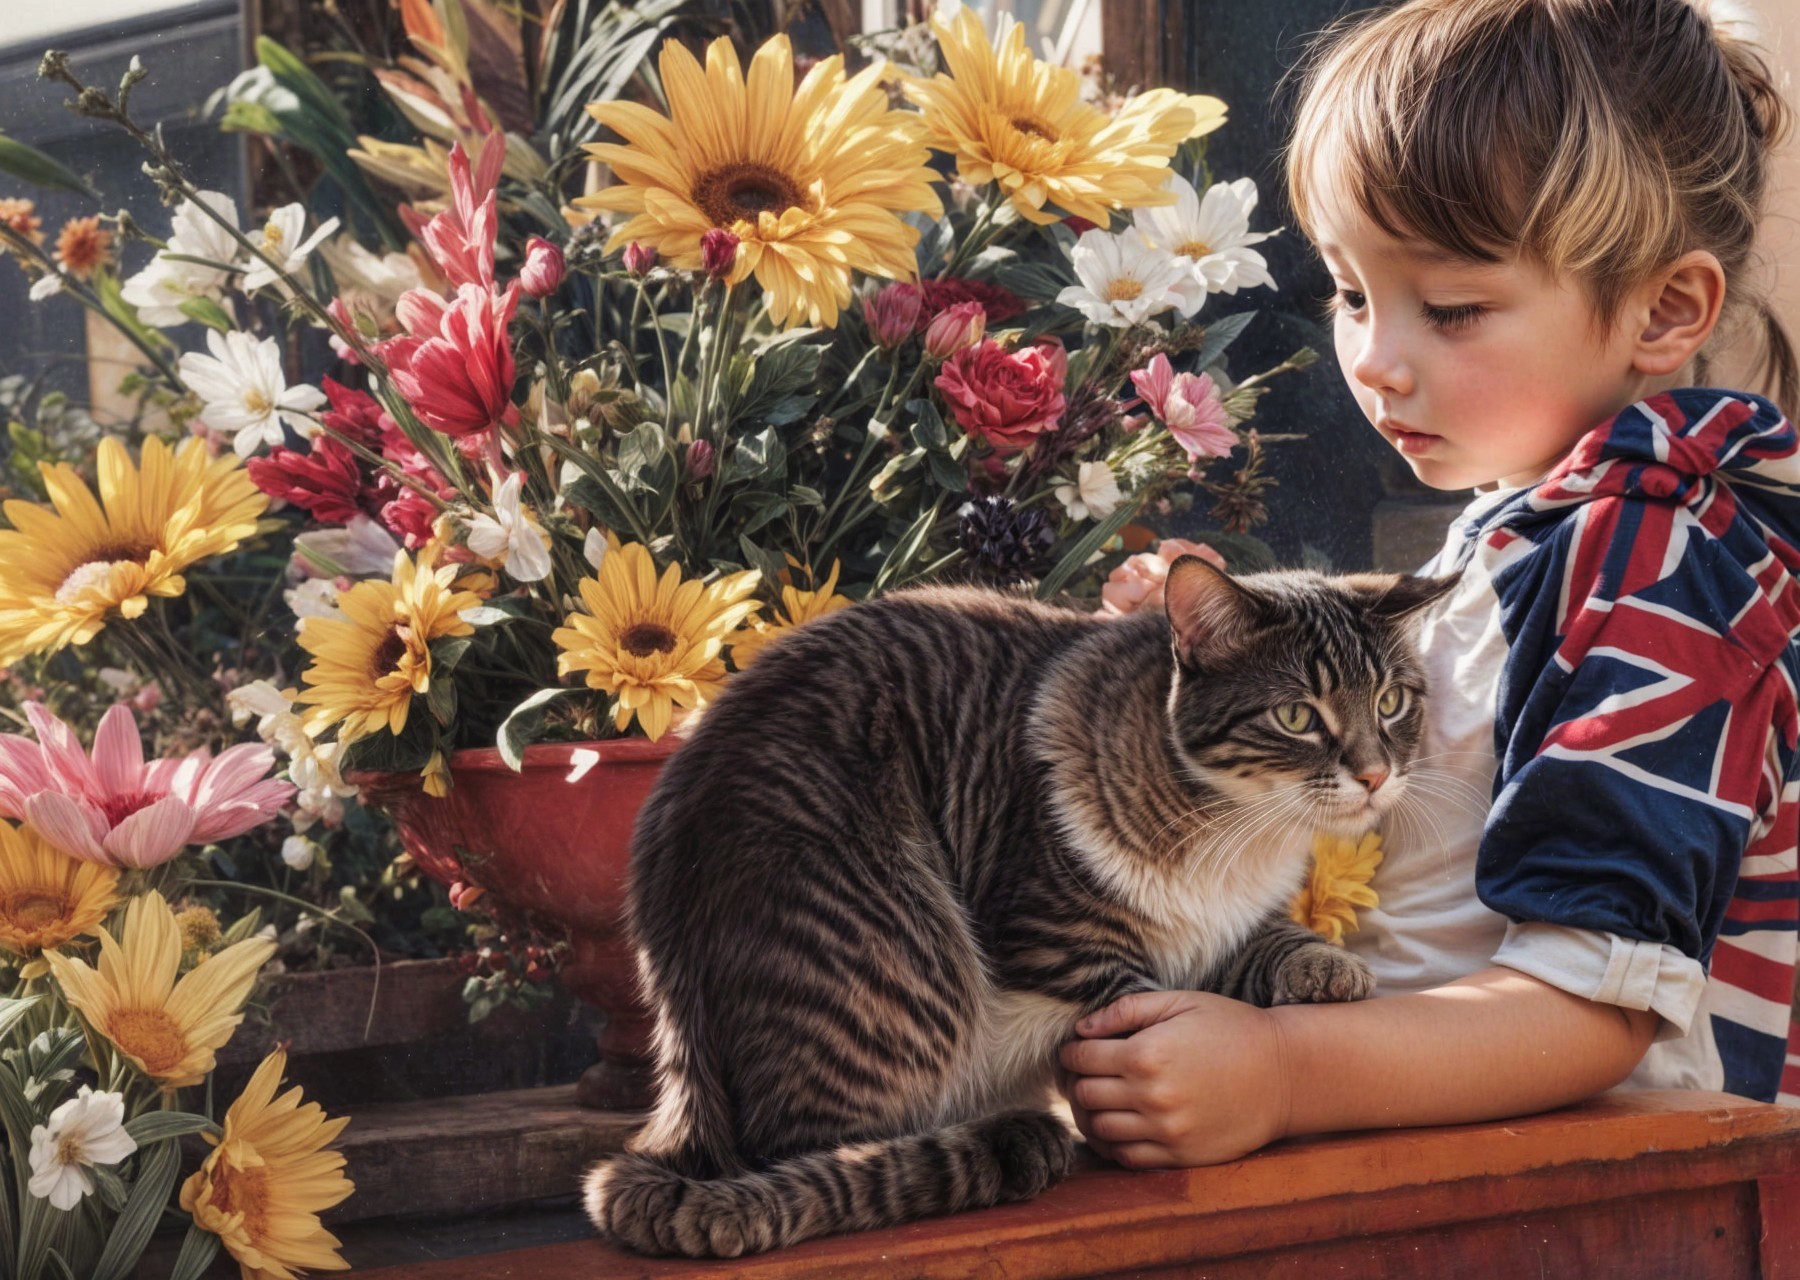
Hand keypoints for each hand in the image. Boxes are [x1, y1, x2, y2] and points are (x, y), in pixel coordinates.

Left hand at [1056, 989, 1289, 1168]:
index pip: (1081, 1058)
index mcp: (1146, 1054)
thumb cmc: (1231, 1029)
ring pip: (1099, 1129)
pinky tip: (1118, 1125)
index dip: (1071, 1052)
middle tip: (1081, 1073)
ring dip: (1089, 1113)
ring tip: (1096, 1099)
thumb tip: (1081, 1028)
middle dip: (1075, 1081)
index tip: (1075, 1049)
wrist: (1284, 1075)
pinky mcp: (1179, 1155)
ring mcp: (1165, 1131)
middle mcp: (1150, 1097)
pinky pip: (1126, 1157)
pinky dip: (1112, 1143)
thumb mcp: (1180, 1003)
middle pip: (1084, 1094)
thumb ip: (1127, 1010)